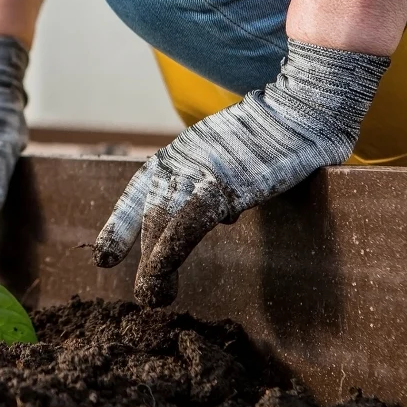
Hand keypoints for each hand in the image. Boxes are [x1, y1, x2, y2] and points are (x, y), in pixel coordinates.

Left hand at [94, 39, 388, 305]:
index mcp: (182, 154)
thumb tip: (222, 219)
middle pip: (151, 212)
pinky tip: (160, 272)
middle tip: (146, 294)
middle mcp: (183, 162)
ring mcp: (201, 172)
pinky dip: (169, 250)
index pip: (140, 192)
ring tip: (153, 296)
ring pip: (164, 221)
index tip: (103, 257)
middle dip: (142, 253)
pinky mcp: (225, 185)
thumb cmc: (274, 133)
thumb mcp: (235, 156)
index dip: (120, 225)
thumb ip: (220, 184)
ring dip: (155, 263)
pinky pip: (188, 222)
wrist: (302, 110)